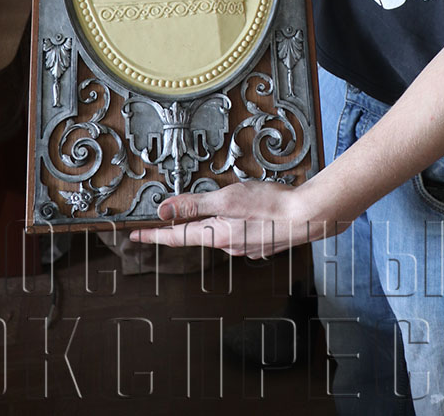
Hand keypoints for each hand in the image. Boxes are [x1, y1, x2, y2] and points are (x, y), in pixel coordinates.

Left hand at [128, 178, 349, 257]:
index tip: (136, 235)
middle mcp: (227, 245)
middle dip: (187, 224)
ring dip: (215, 219)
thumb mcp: (227, 198)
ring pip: (220, 231)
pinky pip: (238, 231)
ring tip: (227, 202)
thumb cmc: (269, 206)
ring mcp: (244, 246)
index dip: (154, 234)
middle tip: (177, 213)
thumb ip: (195, 204)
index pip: (176, 236)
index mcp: (216, 235)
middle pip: (197, 234)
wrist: (307, 217)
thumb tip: (165, 210)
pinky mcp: (258, 242)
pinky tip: (248, 210)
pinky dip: (235, 221)